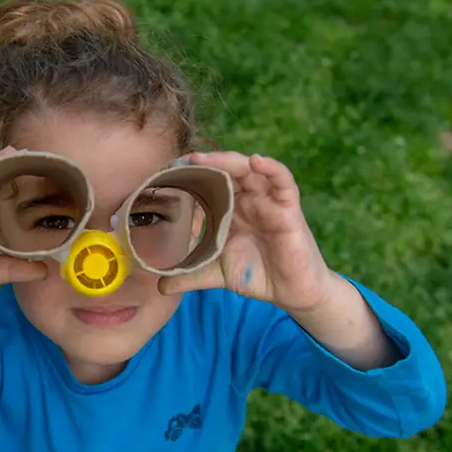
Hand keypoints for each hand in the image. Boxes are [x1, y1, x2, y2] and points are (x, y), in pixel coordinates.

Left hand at [159, 151, 339, 313]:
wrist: (291, 293)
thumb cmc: (257, 274)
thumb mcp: (217, 272)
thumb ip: (189, 276)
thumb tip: (160, 286)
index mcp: (230, 209)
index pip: (210, 183)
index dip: (191, 175)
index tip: (166, 172)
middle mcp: (248, 200)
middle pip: (227, 170)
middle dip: (205, 163)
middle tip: (181, 161)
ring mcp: (268, 201)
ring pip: (250, 170)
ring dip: (228, 160)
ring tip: (205, 159)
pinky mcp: (288, 209)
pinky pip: (283, 181)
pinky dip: (272, 168)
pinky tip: (257, 161)